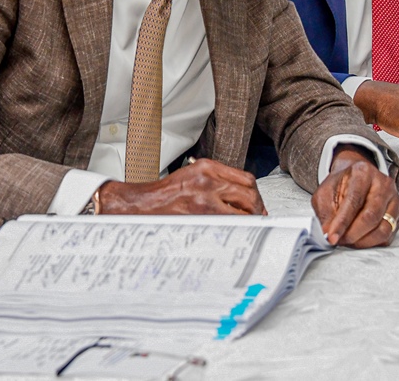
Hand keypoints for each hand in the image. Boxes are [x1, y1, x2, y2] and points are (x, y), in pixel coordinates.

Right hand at [97, 158, 265, 214]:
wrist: (140, 205)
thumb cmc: (163, 194)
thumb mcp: (191, 176)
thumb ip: (216, 182)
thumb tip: (242, 198)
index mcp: (206, 167)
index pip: (245, 178)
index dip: (255, 194)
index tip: (257, 204)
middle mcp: (208, 178)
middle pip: (250, 193)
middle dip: (257, 208)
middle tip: (257, 218)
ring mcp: (205, 197)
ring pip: (244, 209)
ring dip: (250, 219)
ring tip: (247, 227)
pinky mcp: (201, 214)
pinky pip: (230, 222)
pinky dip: (237, 228)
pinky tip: (233, 231)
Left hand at [311, 147, 398, 247]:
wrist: (356, 179)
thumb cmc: (341, 186)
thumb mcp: (326, 193)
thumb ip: (325, 212)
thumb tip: (328, 234)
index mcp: (363, 173)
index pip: (354, 201)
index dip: (342, 222)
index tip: (331, 237)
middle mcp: (383, 184)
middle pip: (371, 216)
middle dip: (352, 234)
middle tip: (338, 241)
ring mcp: (394, 200)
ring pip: (383, 229)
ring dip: (362, 241)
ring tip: (348, 241)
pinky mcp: (398, 215)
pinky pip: (388, 236)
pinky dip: (371, 243)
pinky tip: (359, 240)